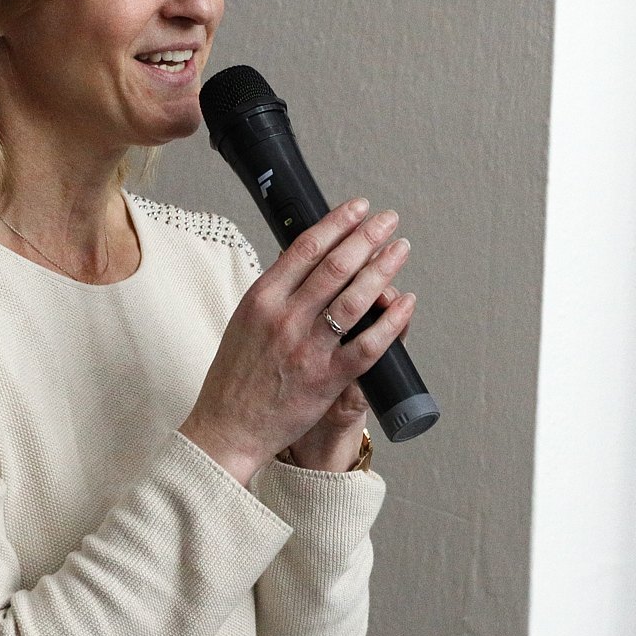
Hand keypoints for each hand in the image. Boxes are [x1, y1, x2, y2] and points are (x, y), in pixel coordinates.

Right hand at [180, 199, 415, 484]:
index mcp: (262, 298)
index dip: (338, 223)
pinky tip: (406, 302)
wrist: (228, 427)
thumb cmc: (237, 374)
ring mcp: (308, 349)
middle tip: (390, 220)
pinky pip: (368, 345)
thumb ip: (276, 291)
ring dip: (384, 269)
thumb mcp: (246, 320)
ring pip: (355, 299)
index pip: (306, 247)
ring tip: (401, 250)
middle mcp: (285, 319)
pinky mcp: (327, 379)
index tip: (360, 208)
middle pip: (336, 266)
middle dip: (368, 237)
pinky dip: (392, 322)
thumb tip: (309, 257)